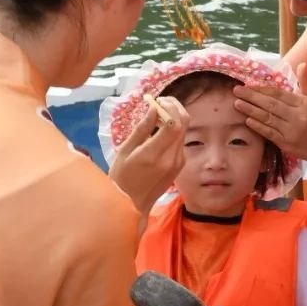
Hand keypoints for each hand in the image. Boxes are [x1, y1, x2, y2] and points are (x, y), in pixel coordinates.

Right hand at [109, 95, 189, 215]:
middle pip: (184, 123)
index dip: (169, 107)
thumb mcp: (125, 150)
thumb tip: (153, 108)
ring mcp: (179, 162)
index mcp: (155, 154)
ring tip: (157, 114)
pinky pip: (181, 140)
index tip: (157, 100)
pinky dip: (174, 129)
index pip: (174, 124)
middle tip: (160, 102)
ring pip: (185, 130)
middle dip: (174, 107)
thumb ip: (142, 129)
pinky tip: (160, 129)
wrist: (132, 205)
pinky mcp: (180, 165)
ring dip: (175, 117)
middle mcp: (172, 158)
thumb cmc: (122, 177)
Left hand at [233, 63, 306, 173]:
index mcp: (304, 104)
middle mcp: (297, 117)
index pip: (279, 94)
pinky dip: (258, 126)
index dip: (262, 89)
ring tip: (236, 103)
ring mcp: (291, 132)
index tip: (249, 84)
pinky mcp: (288, 145)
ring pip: (267, 119)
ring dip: (250, 111)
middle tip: (236, 90)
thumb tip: (301, 65)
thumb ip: (306, 83)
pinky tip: (247, 120)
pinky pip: (270, 134)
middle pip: (270, 105)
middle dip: (251, 97)